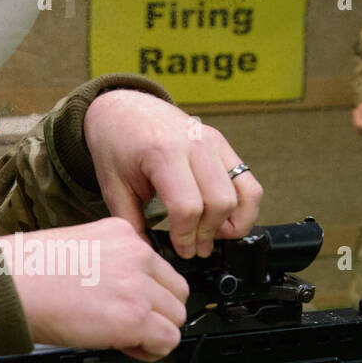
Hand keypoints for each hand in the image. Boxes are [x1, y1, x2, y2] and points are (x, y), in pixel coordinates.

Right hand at [0, 218, 188, 360]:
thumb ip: (109, 263)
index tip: (128, 306)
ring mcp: (139, 285)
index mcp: (122, 233)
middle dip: (158, 314)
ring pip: (176, 317)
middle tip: (128, 326)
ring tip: (122, 337)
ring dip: (155, 333)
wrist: (10, 284)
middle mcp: (137, 254)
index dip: (148, 294)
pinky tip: (124, 346)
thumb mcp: (78, 248)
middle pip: (177, 292)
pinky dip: (150, 350)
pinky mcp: (134, 316)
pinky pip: (167, 340)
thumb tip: (120, 292)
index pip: (160, 268)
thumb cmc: (28, 272)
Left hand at [82, 90, 262, 258]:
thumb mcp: (113, 185)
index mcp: (163, 153)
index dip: (186, 236)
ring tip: (214, 236)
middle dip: (208, 233)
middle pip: (220, 202)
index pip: (187, 207)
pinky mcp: (223, 144)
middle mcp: (194, 144)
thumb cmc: (116, 143)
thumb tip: (150, 253)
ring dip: (234, 222)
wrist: (123, 108)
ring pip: (244, 193)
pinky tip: (224, 219)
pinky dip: (244, 206)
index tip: (180, 249)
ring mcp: (213, 142)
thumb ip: (131, 221)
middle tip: (195, 248)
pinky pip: (248, 181)